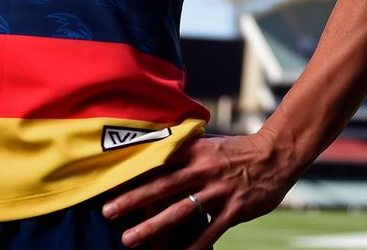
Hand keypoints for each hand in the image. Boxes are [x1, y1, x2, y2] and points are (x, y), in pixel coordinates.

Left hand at [101, 131, 293, 247]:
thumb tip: (153, 149)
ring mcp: (217, 191)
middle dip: (132, 200)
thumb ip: (182, 148)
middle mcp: (201, 170)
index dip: (134, 172)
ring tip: (129, 238)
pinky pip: (209, 232)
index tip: (110, 181)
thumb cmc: (234, 150)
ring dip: (152, 227)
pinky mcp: (233, 210)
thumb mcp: (205, 142)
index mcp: (192, 151)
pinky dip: (193, 247)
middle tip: (108, 211)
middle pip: (161, 187)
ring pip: (179, 212)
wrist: (274, 155)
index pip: (157, 161)